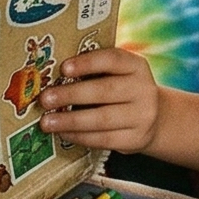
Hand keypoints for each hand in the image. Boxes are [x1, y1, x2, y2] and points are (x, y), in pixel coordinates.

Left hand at [40, 47, 161, 154]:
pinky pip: (104, 139)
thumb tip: (53, 76)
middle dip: (71, 95)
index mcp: (136, 66)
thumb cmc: (122, 91)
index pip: (113, 59)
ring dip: (71, 121)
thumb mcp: (117, 75)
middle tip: (45, 99)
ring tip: (47, 122)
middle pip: (105, 90)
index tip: (63, 68)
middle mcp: (143, 89)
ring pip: (103, 119)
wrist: (153, 119)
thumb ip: (93, 72)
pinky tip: (63, 133)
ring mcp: (142, 116)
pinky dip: (80, 136)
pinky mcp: (135, 139)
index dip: (87, 63)